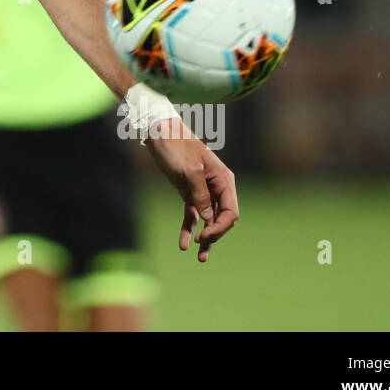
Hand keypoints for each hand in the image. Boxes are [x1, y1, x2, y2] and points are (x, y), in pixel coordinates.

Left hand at [143, 119, 238, 261]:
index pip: (231, 212)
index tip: (206, 236)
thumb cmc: (176, 146)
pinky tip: (183, 243)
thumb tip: (208, 218)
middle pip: (221, 218)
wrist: (158, 132)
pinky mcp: (188, 192)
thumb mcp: (189, 171)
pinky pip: (192, 215)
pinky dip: (189, 228)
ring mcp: (203, 191)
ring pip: (208, 220)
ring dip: (204, 238)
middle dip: (214, 234)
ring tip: (199, 258)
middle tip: (200, 247)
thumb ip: (201, 195)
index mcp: (223, 180)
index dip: (221, 228)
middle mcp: (217, 187)